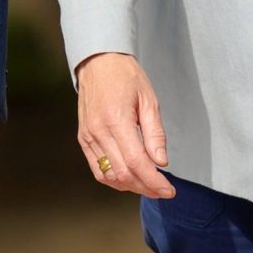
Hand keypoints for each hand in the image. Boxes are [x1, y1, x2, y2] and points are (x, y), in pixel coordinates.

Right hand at [73, 53, 175, 199]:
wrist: (98, 62)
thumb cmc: (126, 76)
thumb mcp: (149, 99)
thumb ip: (155, 133)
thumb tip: (161, 162)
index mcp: (116, 120)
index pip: (137, 162)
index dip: (154, 181)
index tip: (169, 190)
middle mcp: (98, 132)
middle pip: (123, 173)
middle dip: (145, 187)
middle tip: (163, 191)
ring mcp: (88, 136)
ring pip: (108, 176)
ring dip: (130, 186)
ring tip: (149, 186)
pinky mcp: (83, 138)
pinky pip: (97, 169)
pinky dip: (114, 179)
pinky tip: (129, 178)